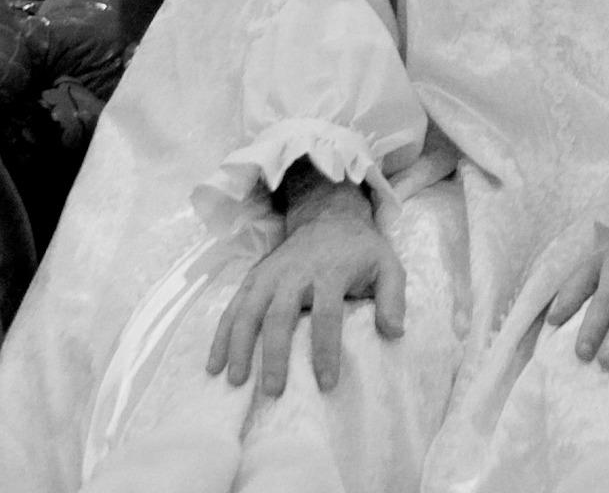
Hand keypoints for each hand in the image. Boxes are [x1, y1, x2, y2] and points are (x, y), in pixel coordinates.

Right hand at [206, 182, 404, 395]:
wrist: (330, 217)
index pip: (327, 315)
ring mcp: (271, 274)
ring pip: (248, 311)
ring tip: (236, 382)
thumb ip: (393, 298)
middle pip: (281, 315)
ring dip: (240, 347)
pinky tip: (214, 365)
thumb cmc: (360, 251)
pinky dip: (221, 336)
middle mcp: (296, 272)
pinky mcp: (254, 277)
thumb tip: (395, 333)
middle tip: (274, 391)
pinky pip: (233, 307)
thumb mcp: (388, 265)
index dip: (326, 350)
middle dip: (276, 355)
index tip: (326, 383)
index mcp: (331, 271)